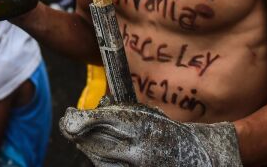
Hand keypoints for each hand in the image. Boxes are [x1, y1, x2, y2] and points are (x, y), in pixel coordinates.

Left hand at [60, 104, 240, 165]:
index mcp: (143, 124)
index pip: (104, 120)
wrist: (198, 156)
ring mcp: (140, 165)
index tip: (68, 116)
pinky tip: (98, 155)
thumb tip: (95, 106)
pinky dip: (101, 162)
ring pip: (100, 159)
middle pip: (97, 142)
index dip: (82, 119)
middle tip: (69, 126)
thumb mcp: (147, 114)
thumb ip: (122, 111)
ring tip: (82, 139)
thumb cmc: (167, 132)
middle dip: (78, 135)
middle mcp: (141, 147)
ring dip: (87, 149)